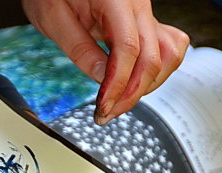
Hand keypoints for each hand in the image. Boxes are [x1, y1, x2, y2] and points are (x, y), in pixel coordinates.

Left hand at [21, 0, 188, 124]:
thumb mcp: (53, 17)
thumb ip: (79, 48)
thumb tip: (102, 79)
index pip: (129, 49)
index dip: (118, 84)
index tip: (103, 106)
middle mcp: (138, 4)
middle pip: (153, 57)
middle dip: (131, 94)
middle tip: (107, 113)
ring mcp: (145, 13)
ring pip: (168, 55)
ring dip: (147, 85)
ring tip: (120, 101)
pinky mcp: (144, 22)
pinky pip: (166, 48)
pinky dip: (155, 71)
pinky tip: (133, 83)